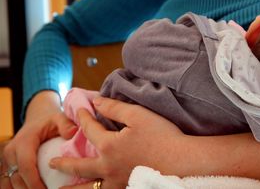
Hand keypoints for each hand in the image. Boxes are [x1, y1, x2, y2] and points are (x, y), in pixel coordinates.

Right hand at [0, 91, 76, 188]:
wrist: (37, 118)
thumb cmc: (51, 120)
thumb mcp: (59, 118)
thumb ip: (66, 125)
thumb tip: (73, 133)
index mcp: (23, 142)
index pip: (26, 166)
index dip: (34, 182)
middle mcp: (11, 152)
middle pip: (17, 178)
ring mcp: (8, 160)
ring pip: (11, 183)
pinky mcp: (8, 166)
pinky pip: (9, 182)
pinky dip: (21, 188)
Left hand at [49, 96, 188, 188]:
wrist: (183, 161)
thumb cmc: (163, 136)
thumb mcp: (138, 116)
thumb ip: (114, 108)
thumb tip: (96, 102)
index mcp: (109, 147)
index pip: (90, 130)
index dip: (84, 117)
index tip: (80, 110)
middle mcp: (109, 168)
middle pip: (80, 167)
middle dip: (65, 164)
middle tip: (52, 164)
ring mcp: (119, 181)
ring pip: (91, 187)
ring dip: (76, 187)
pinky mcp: (130, 188)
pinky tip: (99, 188)